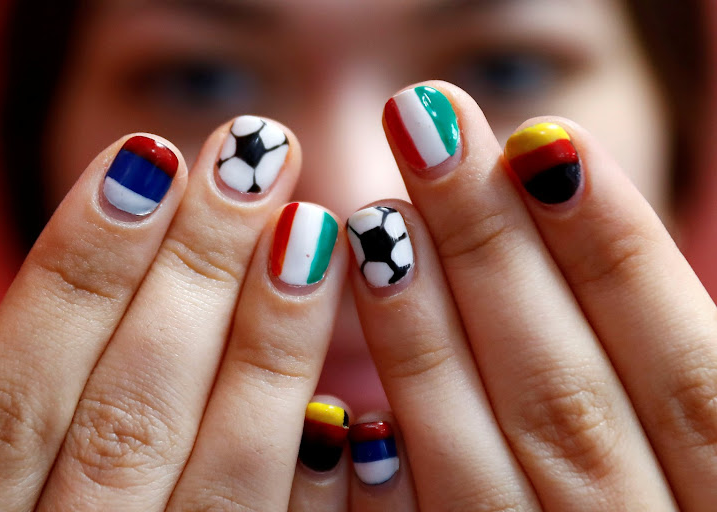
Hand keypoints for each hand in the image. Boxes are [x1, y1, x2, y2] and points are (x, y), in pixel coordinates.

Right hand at [0, 117, 350, 509]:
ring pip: (221, 481)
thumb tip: (96, 244)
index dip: (76, 269)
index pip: (12, 393)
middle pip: (127, 416)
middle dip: (193, 275)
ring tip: (313, 230)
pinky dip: (321, 486)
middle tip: (255, 156)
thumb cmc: (26, 505)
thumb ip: (30, 387)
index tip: (147, 158)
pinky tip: (358, 408)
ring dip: (269, 353)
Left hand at [342, 81, 716, 510]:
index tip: (543, 141)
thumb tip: (586, 216)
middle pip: (570, 396)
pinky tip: (350, 395)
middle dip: (498, 254)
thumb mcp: (706, 441)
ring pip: (493, 465)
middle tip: (431, 131)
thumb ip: (672, 372)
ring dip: (428, 339)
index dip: (617, 251)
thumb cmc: (680, 486)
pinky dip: (399, 472)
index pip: (687, 370)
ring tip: (378, 220)